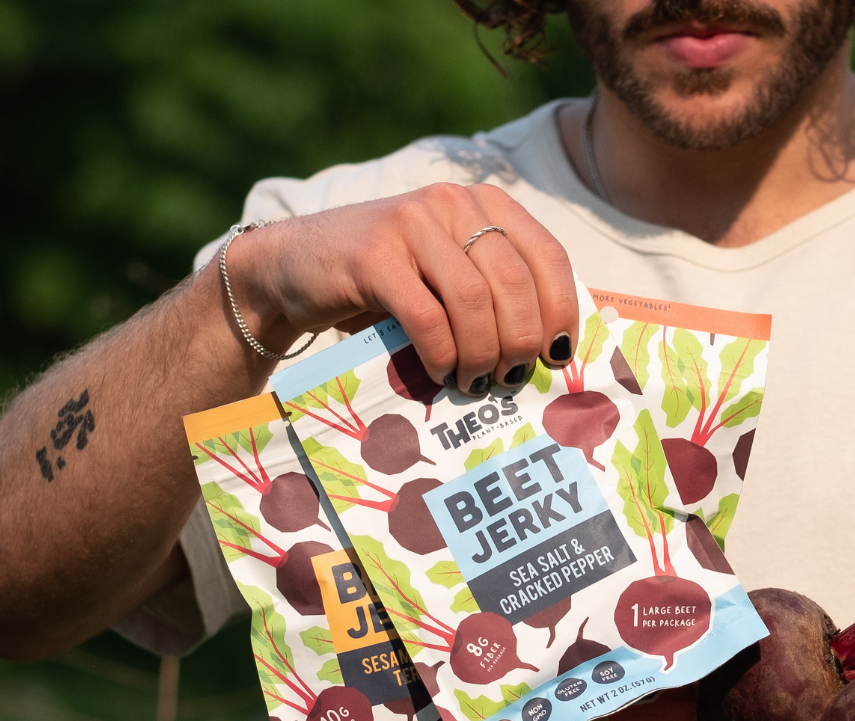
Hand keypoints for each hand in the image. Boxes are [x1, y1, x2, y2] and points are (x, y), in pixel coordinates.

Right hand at [225, 183, 578, 393]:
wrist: (292, 267)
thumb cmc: (384, 284)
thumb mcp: (447, 276)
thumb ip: (495, 294)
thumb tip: (552, 352)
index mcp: (482, 204)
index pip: (547, 256)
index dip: (562, 312)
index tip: (557, 357)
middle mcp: (452, 203)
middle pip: (515, 283)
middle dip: (520, 342)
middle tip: (510, 378)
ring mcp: (411, 223)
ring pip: (474, 300)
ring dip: (482, 353)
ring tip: (476, 382)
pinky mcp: (373, 255)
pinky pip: (427, 315)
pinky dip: (443, 354)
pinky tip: (442, 373)